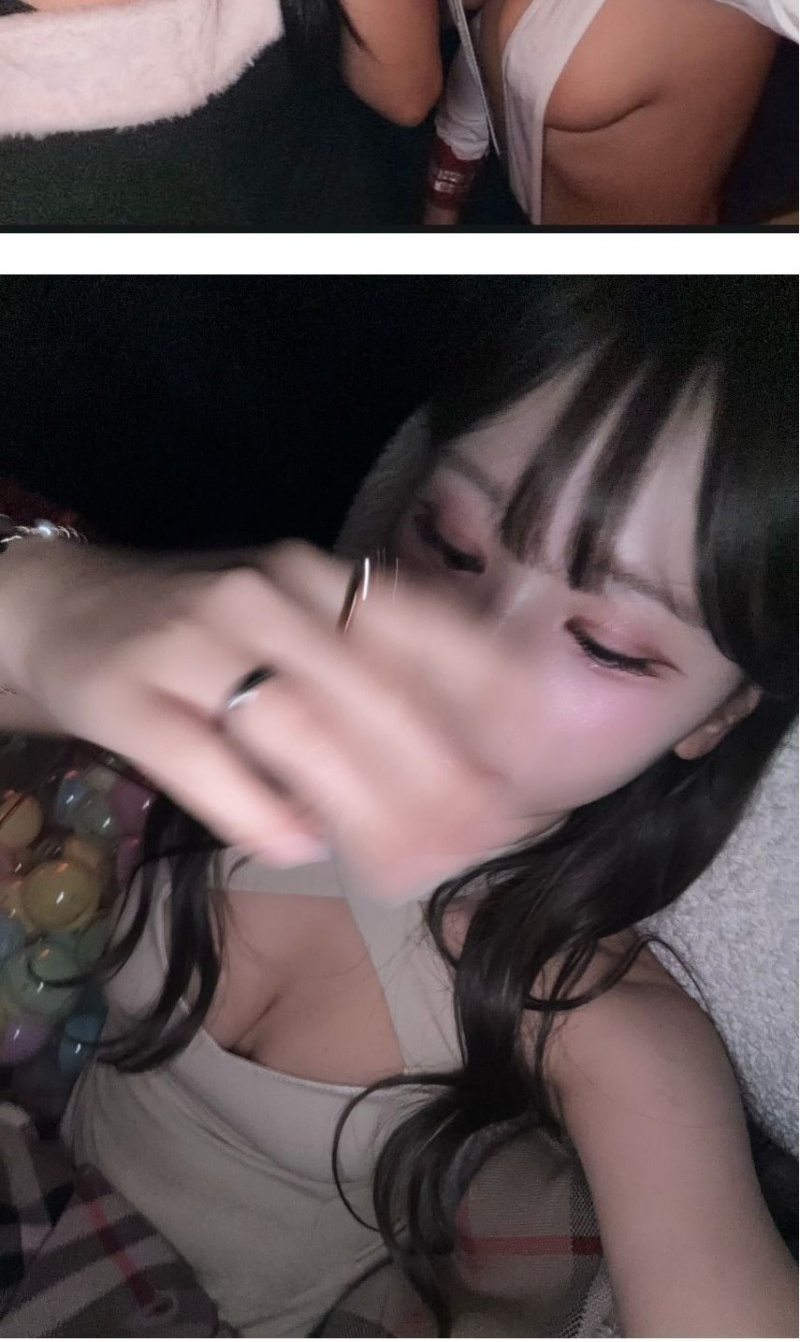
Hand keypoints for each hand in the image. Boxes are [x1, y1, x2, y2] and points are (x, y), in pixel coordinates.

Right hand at [0, 529, 534, 881]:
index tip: (530, 760)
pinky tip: (301, 850)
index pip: (413, 625)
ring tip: (406, 867)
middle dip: (433, 774)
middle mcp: (260, 595)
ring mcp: (191, 642)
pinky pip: (203, 760)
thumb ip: (366, 675)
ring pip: (294, 727)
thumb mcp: (290, 625)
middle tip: (480, 842)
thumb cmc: (207, 630)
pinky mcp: (131, 696)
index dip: (479, 694)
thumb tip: (473, 761)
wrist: (69, 609)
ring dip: (361, 805)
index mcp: (311, 575)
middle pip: (364, 690)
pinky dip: (259, 810)